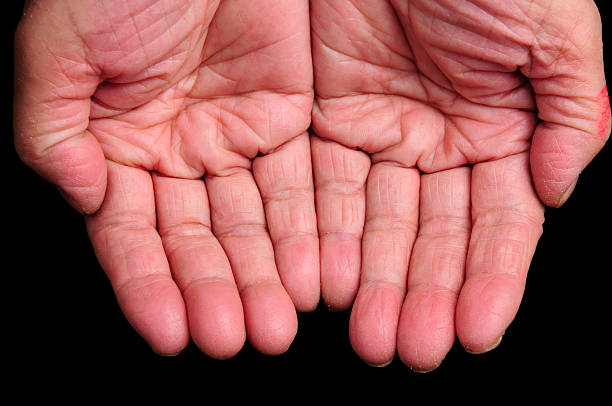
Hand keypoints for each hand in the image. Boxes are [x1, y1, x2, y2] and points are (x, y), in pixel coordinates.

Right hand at [13, 0, 317, 357]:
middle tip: (236, 339)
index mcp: (119, 144)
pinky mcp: (287, 121)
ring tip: (274, 325)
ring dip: (262, 278)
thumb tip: (80, 196)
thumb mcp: (61, 47)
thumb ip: (55, 129)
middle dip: (215, 291)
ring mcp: (234, 139)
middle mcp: (177, 152)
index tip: (169, 332)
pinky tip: (310, 276)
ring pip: (251, 224)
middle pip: (198, 240)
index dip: (148, 284)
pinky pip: (298, 186)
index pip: (133, 233)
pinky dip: (304, 233)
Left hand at [310, 0, 609, 369]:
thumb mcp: (553, 28)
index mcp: (499, 128)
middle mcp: (438, 142)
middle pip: (432, 235)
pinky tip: (328, 281)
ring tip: (370, 335)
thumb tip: (556, 190)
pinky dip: (327, 235)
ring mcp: (380, 133)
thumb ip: (567, 113)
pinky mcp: (325, 119)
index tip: (477, 330)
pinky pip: (326, 186)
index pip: (497, 222)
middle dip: (424, 294)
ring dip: (374, 282)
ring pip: (377, 224)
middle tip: (411, 348)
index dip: (490, 277)